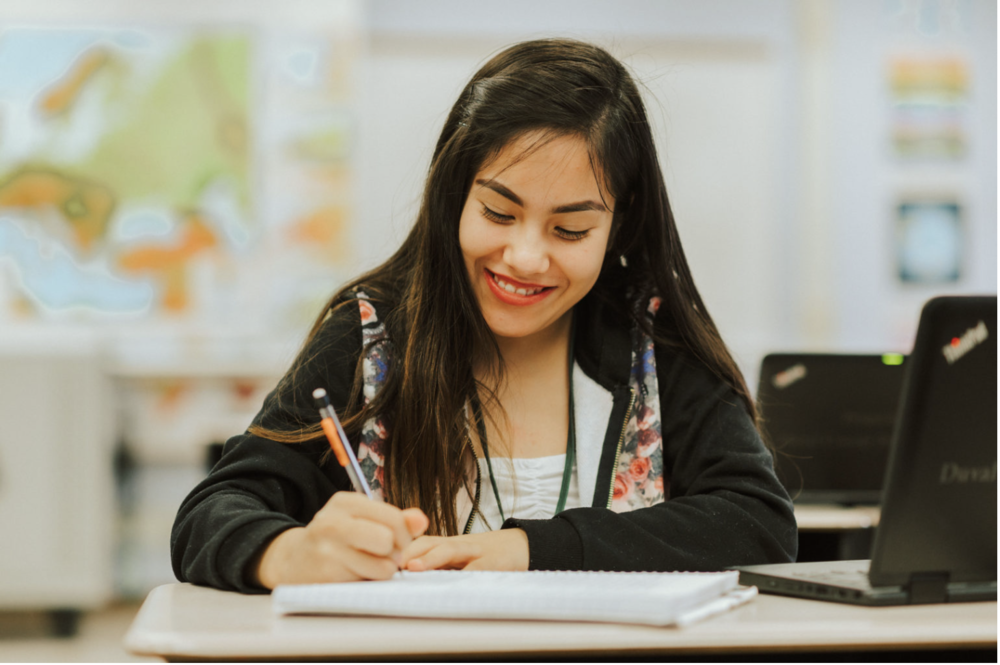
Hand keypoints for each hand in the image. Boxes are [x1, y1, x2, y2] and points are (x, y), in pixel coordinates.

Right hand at [254, 491, 428, 588]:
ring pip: (383, 566)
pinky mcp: (327, 576)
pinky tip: (355, 574)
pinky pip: (368, 583)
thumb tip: (422, 521)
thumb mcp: (361, 519)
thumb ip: (395, 518)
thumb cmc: (335, 538)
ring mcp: (328, 550)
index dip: (405, 534)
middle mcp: (333, 522)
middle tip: (385, 555)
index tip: (397, 542)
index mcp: (345, 502)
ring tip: (368, 565)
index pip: (393, 517)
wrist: (292, 560)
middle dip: (395, 552)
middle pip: (389, 540)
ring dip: (383, 571)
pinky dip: (368, 582)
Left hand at [400, 529, 528, 571]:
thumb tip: (401, 577)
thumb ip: (434, 564)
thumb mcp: (457, 558)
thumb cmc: (482, 556)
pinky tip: (457, 582)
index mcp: (445, 545)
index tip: (376, 558)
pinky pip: (479, 568)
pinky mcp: (495, 561)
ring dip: (430, 557)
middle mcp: (458, 544)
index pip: (418, 542)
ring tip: (413, 566)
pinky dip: (467, 574)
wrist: (520, 546)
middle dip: (407, 551)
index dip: (398, 548)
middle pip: (429, 542)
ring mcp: (476, 551)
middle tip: (388, 562)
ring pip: (450, 549)